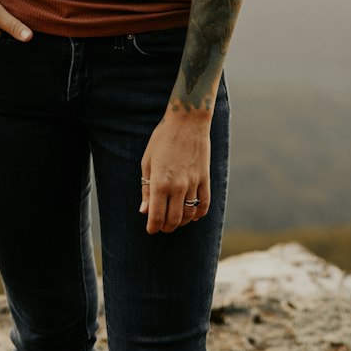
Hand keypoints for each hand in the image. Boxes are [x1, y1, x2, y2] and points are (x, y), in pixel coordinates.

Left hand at [139, 109, 210, 234]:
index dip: (153, 227)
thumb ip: (146, 188)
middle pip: (174, 220)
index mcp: (160, 182)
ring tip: (175, 220)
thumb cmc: (162, 139)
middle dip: (166, 227)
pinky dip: (199, 214)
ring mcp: (193, 183)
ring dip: (182, 222)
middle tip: (161, 226)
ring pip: (189, 214)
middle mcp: (178, 186)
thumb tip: (144, 211)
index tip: (150, 229)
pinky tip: (193, 215)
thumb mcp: (147, 161)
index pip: (157, 217)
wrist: (187, 121)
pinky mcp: (205, 178)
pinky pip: (205, 204)